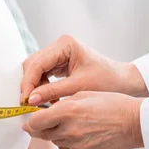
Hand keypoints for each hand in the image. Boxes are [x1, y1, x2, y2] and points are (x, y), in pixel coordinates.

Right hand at [20, 35, 147, 105]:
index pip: (38, 63)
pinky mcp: (59, 63)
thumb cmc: (107, 81)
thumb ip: (52, 92)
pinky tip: (46, 100)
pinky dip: (42, 88)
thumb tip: (30, 99)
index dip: (29, 82)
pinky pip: (43, 75)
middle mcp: (59, 45)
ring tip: (39, 104)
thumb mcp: (78, 87)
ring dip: (35, 87)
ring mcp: (58, 54)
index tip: (25, 100)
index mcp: (65, 44)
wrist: (123, 82)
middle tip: (28, 104)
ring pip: (35, 70)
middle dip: (30, 85)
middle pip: (33, 65)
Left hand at [23, 91, 143, 148]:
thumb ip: (59, 103)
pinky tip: (80, 133)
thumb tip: (40, 110)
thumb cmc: (111, 104)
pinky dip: (68, 143)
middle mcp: (69, 131)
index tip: (32, 116)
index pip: (34, 122)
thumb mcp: (83, 94)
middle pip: (41, 134)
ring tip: (72, 124)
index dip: (31, 119)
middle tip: (49, 120)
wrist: (134, 123)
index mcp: (68, 111)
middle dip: (41, 127)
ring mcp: (76, 146)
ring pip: (54, 141)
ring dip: (56, 134)